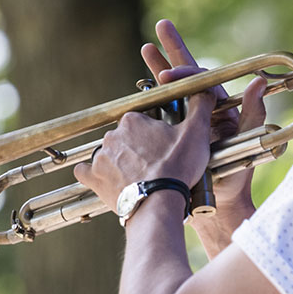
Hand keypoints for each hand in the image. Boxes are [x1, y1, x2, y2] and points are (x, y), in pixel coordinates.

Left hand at [72, 82, 215, 213]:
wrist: (158, 204)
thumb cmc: (177, 168)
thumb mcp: (197, 133)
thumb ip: (201, 106)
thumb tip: (206, 89)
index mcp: (133, 120)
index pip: (142, 121)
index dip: (155, 133)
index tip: (165, 146)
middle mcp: (112, 135)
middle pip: (126, 138)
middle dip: (138, 148)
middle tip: (155, 163)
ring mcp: (100, 157)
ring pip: (109, 154)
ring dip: (121, 162)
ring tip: (139, 177)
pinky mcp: (93, 178)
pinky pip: (86, 172)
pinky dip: (95, 175)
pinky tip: (109, 180)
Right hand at [139, 19, 266, 211]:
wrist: (214, 209)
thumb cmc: (234, 178)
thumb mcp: (246, 144)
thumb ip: (253, 113)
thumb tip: (259, 82)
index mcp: (219, 109)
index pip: (200, 81)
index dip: (184, 74)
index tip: (165, 76)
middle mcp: (203, 113)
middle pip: (187, 75)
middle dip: (174, 51)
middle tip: (162, 25)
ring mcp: (186, 124)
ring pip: (171, 91)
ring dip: (158, 69)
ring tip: (146, 47)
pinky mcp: (173, 138)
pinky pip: (160, 114)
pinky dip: (149, 99)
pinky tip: (137, 90)